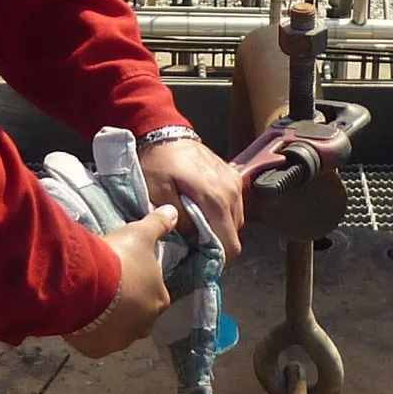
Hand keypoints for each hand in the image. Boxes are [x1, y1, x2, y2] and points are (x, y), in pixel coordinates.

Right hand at [68, 203, 181, 357]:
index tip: (123, 272)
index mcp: (160, 300)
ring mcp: (120, 340)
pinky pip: (94, 340)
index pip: (154, 292)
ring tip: (91, 298)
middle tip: (107, 285)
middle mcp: (144, 326)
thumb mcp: (140, 235)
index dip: (139, 282)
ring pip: (116, 329)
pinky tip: (80, 314)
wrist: (86, 285)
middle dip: (125, 303)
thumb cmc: (119, 259)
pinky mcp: (97, 349)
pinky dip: (89, 331)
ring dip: (107, 318)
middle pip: (136, 314)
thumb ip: (158, 224)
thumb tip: (174, 211)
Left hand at [139, 135, 243, 258]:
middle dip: (216, 245)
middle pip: (234, 236)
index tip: (197, 260)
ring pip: (236, 222)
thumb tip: (193, 239)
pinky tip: (204, 212)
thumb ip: (177, 219)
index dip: (216, 259)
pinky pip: (235, 207)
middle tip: (193, 245)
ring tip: (197, 228)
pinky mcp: (234, 177)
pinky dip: (222, 215)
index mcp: (215, 198)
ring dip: (220, 229)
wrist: (165, 133)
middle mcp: (231, 192)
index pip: (229, 244)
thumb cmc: (157, 163)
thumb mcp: (157, 193)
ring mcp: (235, 183)